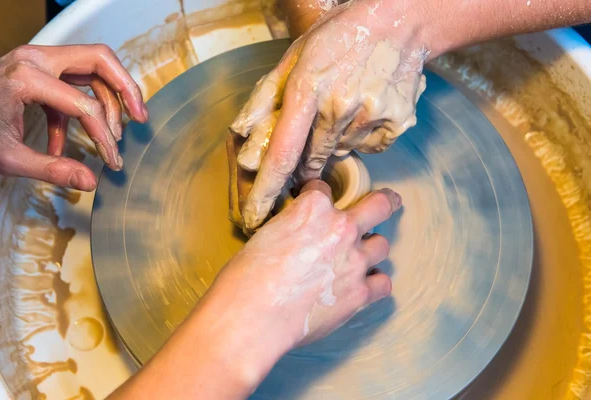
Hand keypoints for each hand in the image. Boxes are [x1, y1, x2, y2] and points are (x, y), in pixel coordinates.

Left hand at [0, 44, 147, 190]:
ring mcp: (37, 60)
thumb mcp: (8, 157)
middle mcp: (35, 60)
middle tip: (141, 116)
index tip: (112, 160)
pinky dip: (81, 109)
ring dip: (110, 98)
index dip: (104, 137)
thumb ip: (52, 170)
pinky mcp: (37, 69)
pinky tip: (70, 143)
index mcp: (26, 78)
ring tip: (117, 131)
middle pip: (100, 60)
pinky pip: (74, 82)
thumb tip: (90, 183)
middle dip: (127, 89)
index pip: (85, 107)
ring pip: (92, 66)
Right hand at [199, 180, 400, 384]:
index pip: (324, 190)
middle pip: (379, 205)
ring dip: (371, 249)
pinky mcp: (360, 293)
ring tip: (359, 258)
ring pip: (382, 245)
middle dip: (384, 202)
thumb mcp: (266, 233)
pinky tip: (363, 286)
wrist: (253, 315)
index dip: (317, 198)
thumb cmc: (248, 275)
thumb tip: (296, 233)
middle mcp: (341, 229)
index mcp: (314, 208)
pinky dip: (374, 284)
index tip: (315, 205)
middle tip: (386, 202)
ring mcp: (355, 261)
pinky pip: (383, 283)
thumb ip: (291, 225)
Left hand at [230, 0, 427, 230]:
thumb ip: (266, 97)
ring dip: (337, 138)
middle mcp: (338, 106)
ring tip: (346, 102)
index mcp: (307, 89)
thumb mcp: (295, 56)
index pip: (281, 153)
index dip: (265, 190)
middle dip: (307, 156)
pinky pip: (370, 146)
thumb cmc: (339, 37)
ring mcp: (370, 114)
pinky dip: (363, 134)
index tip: (254, 217)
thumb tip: (241, 135)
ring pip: (342, 150)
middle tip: (316, 124)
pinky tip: (366, 106)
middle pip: (312, 158)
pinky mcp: (395, 122)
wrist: (399, 21)